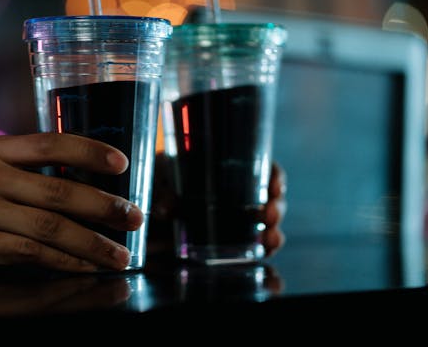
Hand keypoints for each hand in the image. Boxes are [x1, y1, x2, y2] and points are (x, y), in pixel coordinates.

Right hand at [0, 133, 140, 272]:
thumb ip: (25, 165)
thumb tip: (83, 177)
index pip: (50, 143)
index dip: (90, 152)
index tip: (122, 164)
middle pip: (58, 190)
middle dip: (103, 206)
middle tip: (134, 217)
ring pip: (49, 227)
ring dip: (91, 243)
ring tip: (119, 253)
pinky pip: (31, 254)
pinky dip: (63, 262)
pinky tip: (84, 267)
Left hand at [150, 159, 286, 256]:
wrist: (151, 202)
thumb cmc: (161, 179)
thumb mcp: (160, 179)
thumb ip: (163, 193)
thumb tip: (167, 209)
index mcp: (229, 169)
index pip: (262, 168)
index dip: (274, 176)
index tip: (275, 185)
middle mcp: (240, 194)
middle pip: (270, 199)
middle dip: (275, 208)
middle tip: (269, 215)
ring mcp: (238, 220)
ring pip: (266, 226)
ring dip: (273, 233)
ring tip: (270, 240)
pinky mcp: (230, 243)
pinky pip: (253, 249)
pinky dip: (262, 252)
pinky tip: (264, 259)